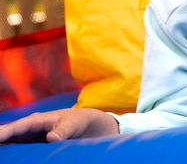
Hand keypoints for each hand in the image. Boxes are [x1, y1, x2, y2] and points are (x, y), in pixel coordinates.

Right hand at [0, 108, 118, 143]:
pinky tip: (7, 157)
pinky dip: (11, 151)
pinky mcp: (34, 144)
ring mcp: (31, 136)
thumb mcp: (73, 125)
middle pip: (10, 133)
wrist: (87, 124)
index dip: (5, 132)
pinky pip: (19, 148)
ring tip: (0, 154)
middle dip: (0, 136)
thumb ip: (63, 131)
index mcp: (39, 119)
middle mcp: (31, 127)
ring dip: (4, 146)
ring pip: (12, 142)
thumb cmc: (79, 122)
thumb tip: (51, 138)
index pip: (19, 126)